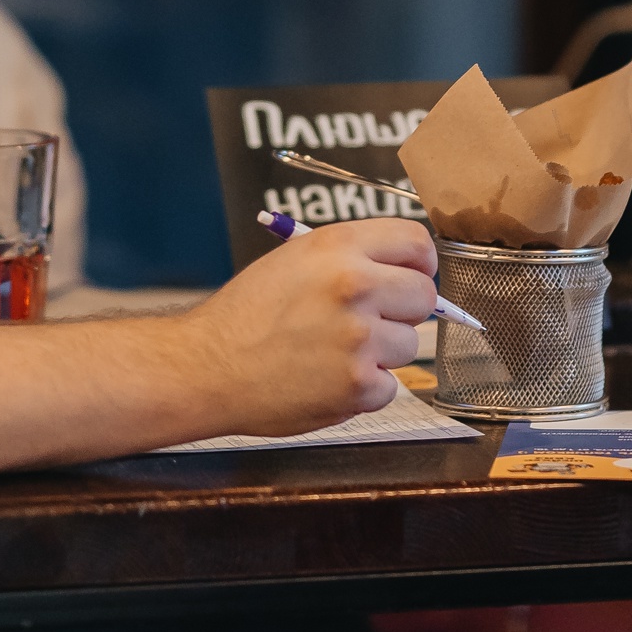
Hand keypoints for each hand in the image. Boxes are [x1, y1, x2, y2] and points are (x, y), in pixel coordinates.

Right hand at [183, 219, 437, 437]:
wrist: (208, 367)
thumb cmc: (246, 314)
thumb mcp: (295, 259)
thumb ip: (351, 257)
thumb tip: (403, 268)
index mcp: (338, 247)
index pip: (416, 242)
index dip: (418, 263)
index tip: (412, 275)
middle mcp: (354, 286)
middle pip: (424, 294)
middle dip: (404, 309)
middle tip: (370, 319)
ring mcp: (359, 338)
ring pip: (410, 343)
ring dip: (382, 352)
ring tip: (334, 351)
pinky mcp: (358, 385)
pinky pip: (389, 386)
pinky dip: (364, 388)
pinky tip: (327, 378)